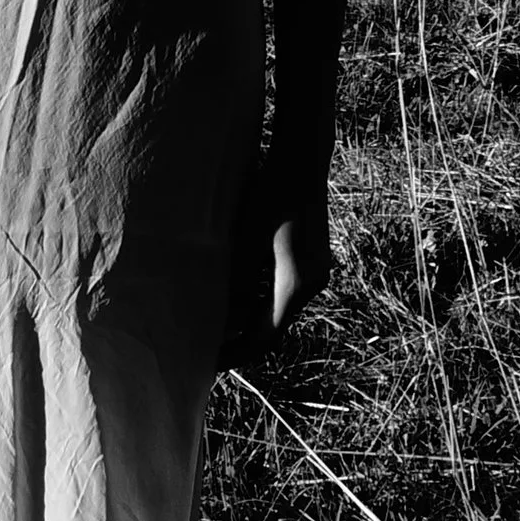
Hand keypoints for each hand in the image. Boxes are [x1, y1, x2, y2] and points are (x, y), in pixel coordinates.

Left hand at [221, 183, 333, 368]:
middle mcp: (312, 285)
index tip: (206, 363)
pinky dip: (260, 299)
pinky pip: (284, 291)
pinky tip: (234, 294)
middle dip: (239, 338)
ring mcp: (315, 272)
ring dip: (249, 318)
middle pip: (272, 327)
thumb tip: (215, 319)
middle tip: (204, 346)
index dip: (234, 354)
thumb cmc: (271, 193)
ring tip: (214, 322)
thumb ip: (233, 283)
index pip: (263, 339)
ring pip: (277, 309)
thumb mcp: (244, 241)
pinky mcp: (312, 258)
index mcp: (295, 287)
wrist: (303, 157)